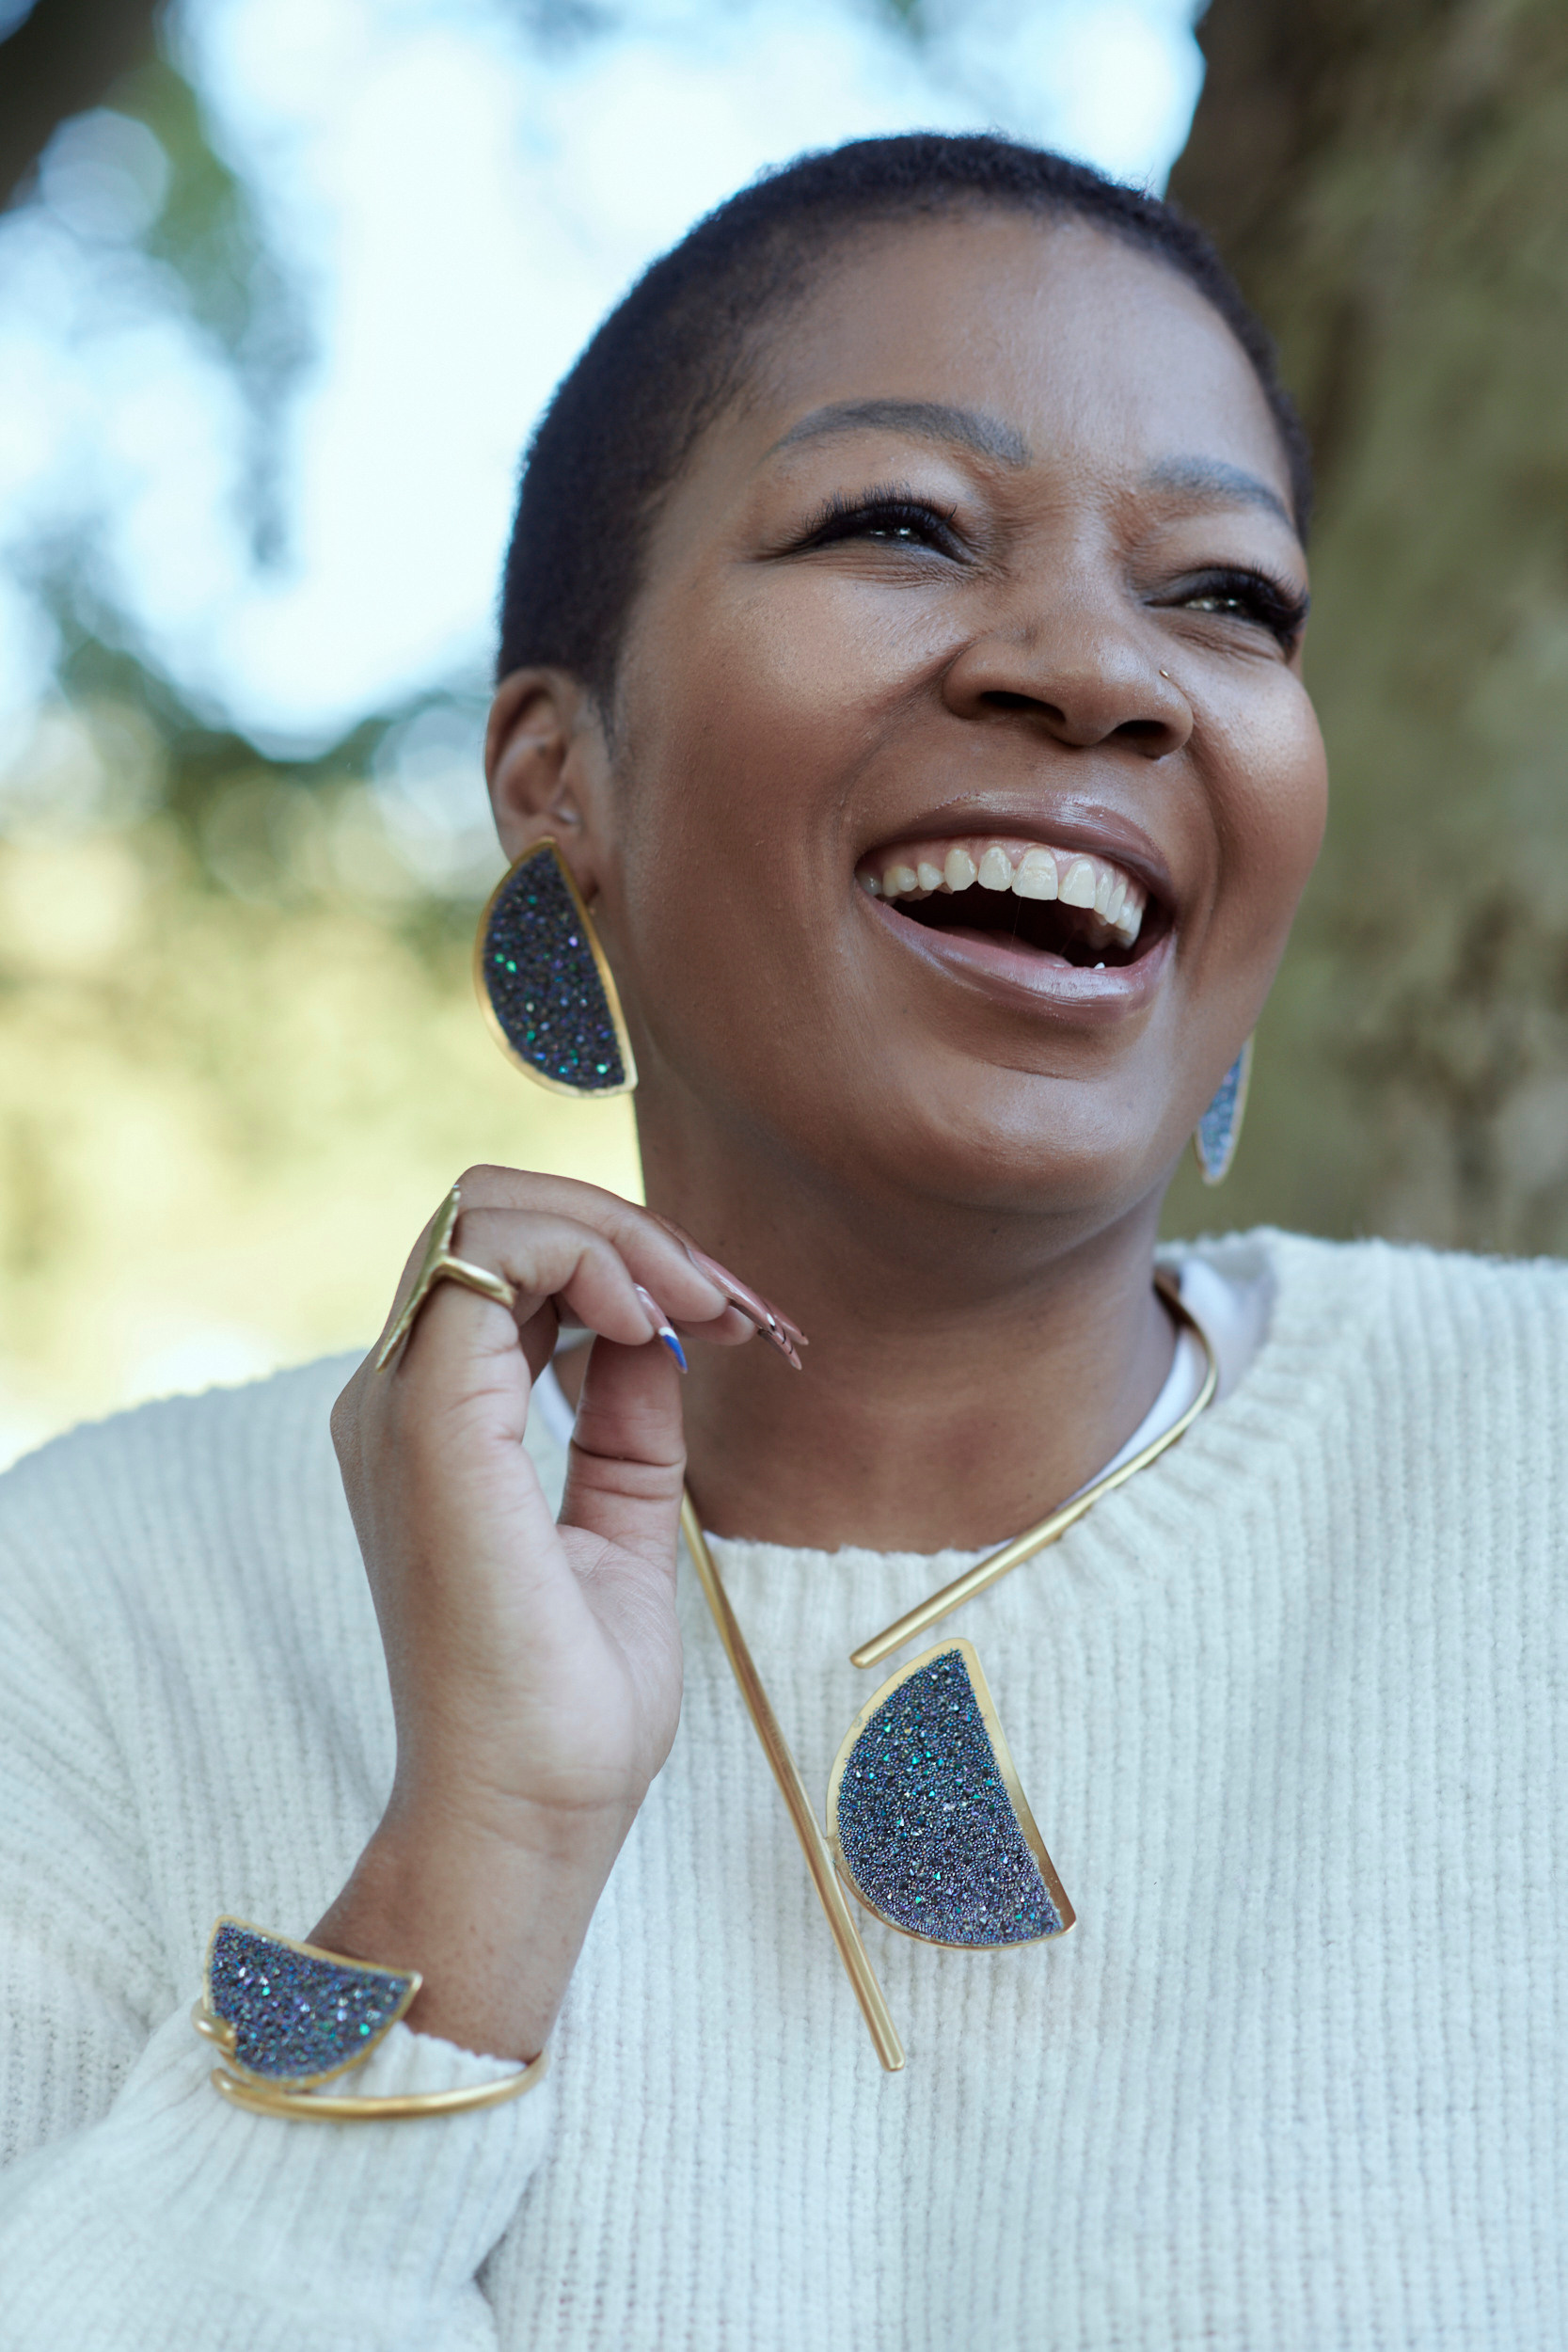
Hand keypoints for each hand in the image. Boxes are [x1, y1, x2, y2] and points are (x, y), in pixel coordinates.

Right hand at [314, 1167, 784, 2058]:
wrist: (531, 1814)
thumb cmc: (570, 1706)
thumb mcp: (624, 1524)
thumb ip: (626, 1423)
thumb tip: (662, 1334)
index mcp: (433, 1422)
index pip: (508, 1264)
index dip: (628, 1259)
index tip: (734, 1319)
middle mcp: (398, 1397)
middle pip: (494, 1214)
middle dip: (631, 1229)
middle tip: (732, 1302)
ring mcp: (402, 1404)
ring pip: (487, 1210)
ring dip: (620, 1232)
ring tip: (705, 1305)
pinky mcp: (431, 1423)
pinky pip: (494, 1258)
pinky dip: (592, 1258)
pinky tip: (657, 1323)